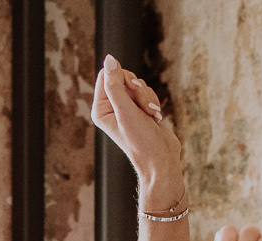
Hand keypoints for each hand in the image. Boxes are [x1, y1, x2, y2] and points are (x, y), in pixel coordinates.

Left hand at [91, 56, 182, 211]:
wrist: (160, 159)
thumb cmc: (141, 140)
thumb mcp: (126, 111)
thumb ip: (116, 84)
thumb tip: (109, 59)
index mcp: (100, 108)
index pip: (107, 74)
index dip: (123, 77)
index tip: (133, 90)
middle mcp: (110, 107)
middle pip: (123, 77)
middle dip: (138, 90)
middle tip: (144, 108)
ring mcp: (125, 109)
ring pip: (138, 85)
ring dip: (147, 98)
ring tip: (151, 116)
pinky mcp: (138, 110)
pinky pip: (146, 93)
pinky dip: (153, 103)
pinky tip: (155, 118)